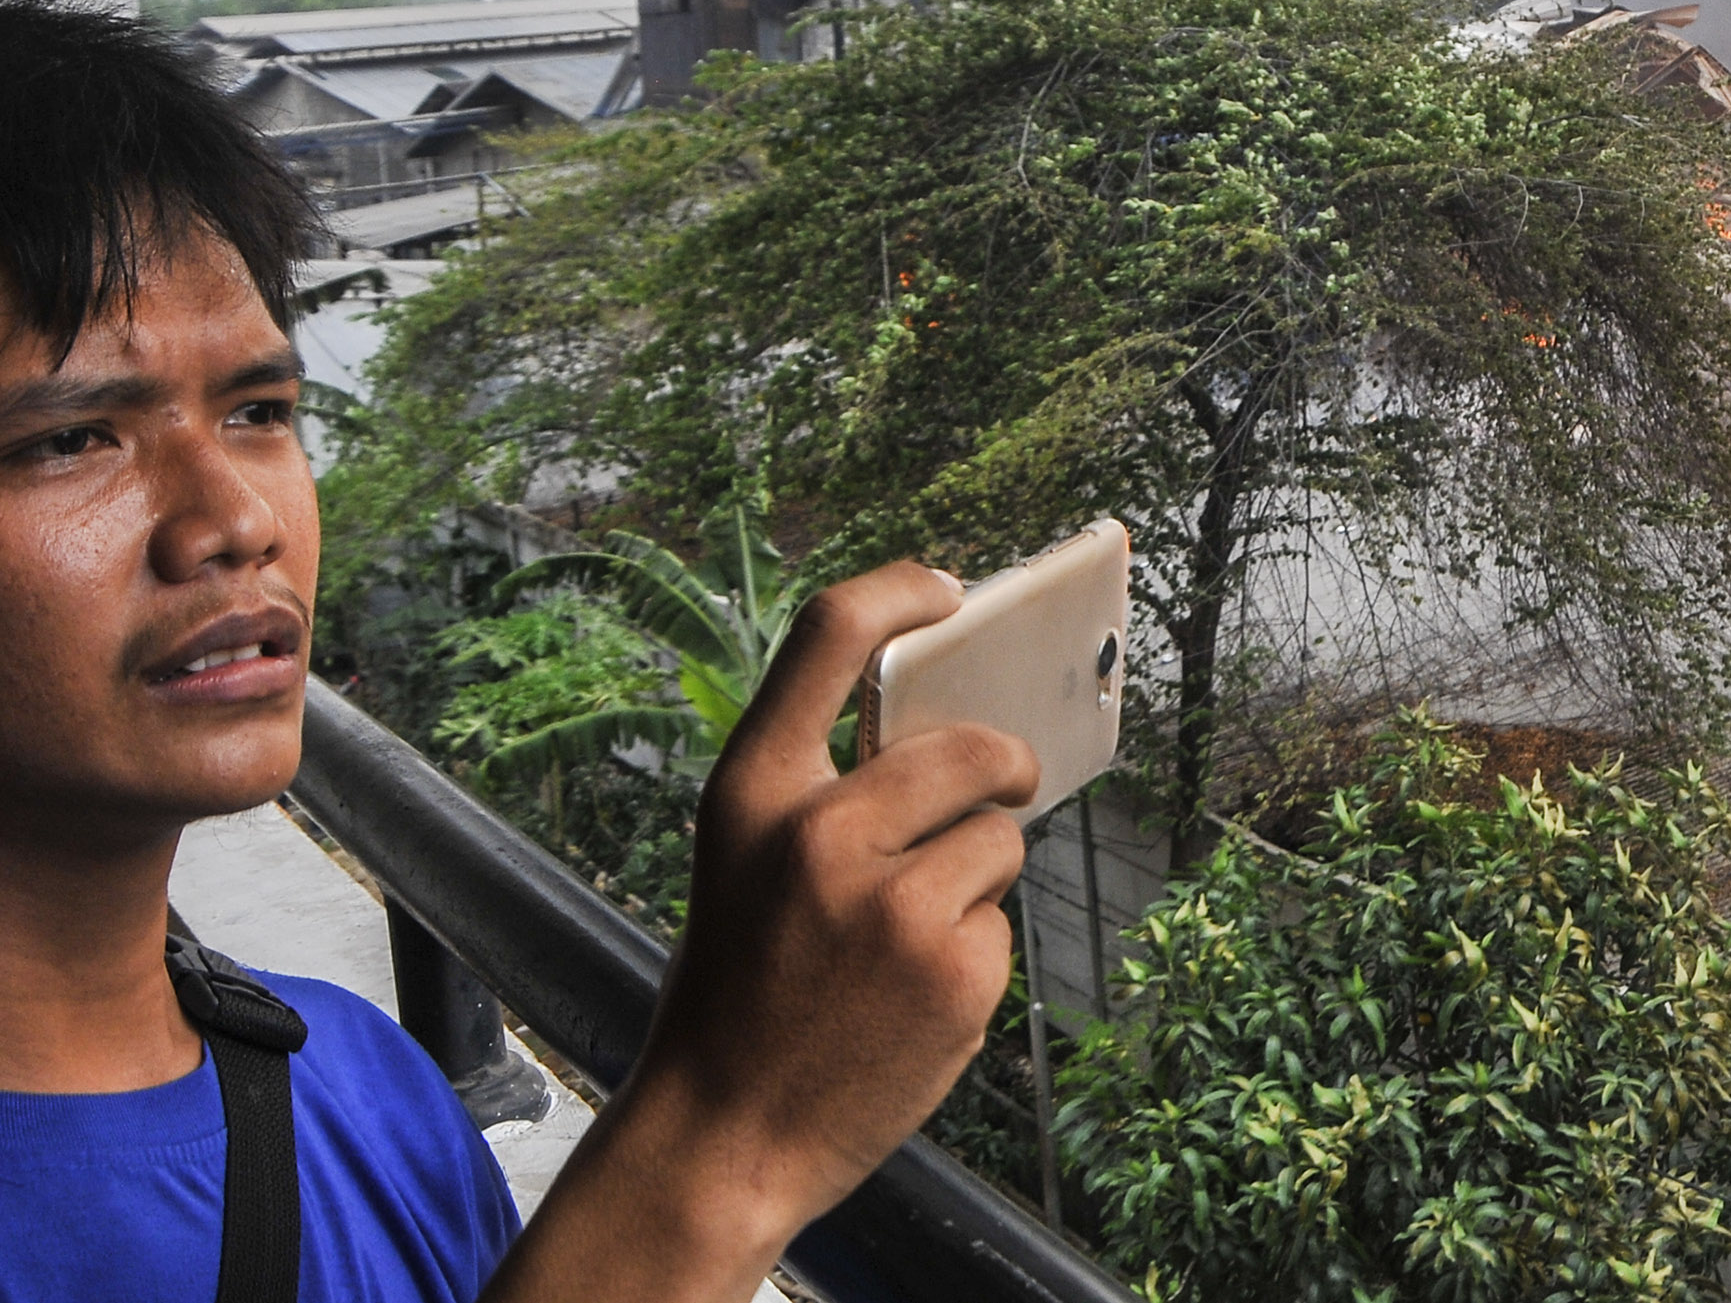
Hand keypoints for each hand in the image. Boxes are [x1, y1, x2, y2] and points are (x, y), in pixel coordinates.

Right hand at [490, 562, 1037, 1301]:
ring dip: (974, 879)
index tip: (947, 593)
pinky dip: (969, 956)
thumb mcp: (747, 863)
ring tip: (904, 943)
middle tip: (1010, 779)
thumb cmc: (739, 991)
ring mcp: (894, 904)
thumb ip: (828, 795)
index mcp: (753, 792)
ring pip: (995, 842)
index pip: (830, 632)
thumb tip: (947, 738)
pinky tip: (910, 1002)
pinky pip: (997, 926)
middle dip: (1003, 764)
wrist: (720, 1139)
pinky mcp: (954, 970)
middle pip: (969, 746)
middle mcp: (822, 833)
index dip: (899, 591)